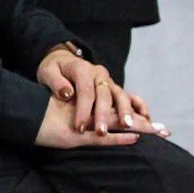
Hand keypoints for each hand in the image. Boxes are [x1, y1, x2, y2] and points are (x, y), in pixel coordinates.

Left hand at [35, 46, 167, 139]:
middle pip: (105, 95)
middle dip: (104, 114)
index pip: (85, 91)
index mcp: (82, 69)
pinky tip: (146, 118)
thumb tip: (67, 93)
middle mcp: (99, 74)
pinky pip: (130, 96)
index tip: (80, 127)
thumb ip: (56, 82)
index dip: (83, 110)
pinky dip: (139, 106)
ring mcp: (109, 81)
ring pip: (120, 95)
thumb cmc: (53, 69)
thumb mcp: (47, 72)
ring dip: (125, 111)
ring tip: (128, 126)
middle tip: (102, 132)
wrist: (62, 60)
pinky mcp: (114, 88)